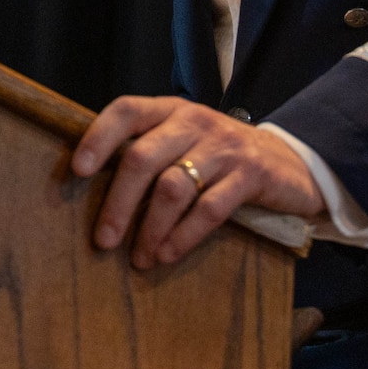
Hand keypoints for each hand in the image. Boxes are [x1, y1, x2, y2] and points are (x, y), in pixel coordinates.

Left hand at [70, 96, 322, 268]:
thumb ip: (149, 150)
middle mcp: (195, 121)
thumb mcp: (185, 141)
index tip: (77, 171)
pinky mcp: (250, 175)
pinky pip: (209, 209)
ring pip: (173, 187)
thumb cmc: (220, 157)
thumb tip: (92, 185)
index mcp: (171, 110)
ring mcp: (224, 147)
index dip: (99, 137)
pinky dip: (183, 236)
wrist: (290, 164)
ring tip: (139, 258)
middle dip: (118, 203)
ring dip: (150, 228)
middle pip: (143, 157)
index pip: (126, 110)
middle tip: (103, 240)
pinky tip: (168, 254)